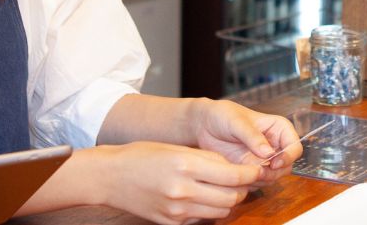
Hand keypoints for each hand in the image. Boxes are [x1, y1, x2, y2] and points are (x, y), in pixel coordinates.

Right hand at [96, 141, 260, 224]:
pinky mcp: (172, 222)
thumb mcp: (176, 149)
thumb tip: (234, 168)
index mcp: (186, 165)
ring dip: (228, 201)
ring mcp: (177, 210)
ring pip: (221, 211)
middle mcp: (183, 190)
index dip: (250, 173)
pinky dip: (208, 210)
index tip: (256, 169)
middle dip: (242, 189)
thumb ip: (207, 159)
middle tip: (241, 180)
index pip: (233, 176)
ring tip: (221, 189)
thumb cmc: (140, 156)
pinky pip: (202, 219)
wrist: (110, 176)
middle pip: (231, 197)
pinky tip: (201, 198)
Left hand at [191, 99, 300, 184]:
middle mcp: (274, 145)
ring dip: (262, 179)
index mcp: (278, 129)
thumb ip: (253, 137)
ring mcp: (263, 160)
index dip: (289, 156)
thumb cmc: (222, 115)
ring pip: (273, 177)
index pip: (294, 146)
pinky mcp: (251, 170)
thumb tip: (269, 153)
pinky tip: (237, 176)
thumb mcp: (237, 122)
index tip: (274, 163)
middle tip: (258, 172)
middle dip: (274, 172)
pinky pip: (257, 183)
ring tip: (245, 173)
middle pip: (286, 166)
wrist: (203, 125)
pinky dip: (250, 183)